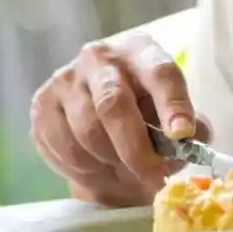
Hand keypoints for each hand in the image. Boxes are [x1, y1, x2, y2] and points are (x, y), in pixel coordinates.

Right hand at [30, 33, 210, 206]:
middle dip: (136, 150)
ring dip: (111, 164)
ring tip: (127, 175)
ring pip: (87, 132)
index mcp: (140, 52)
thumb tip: (188, 142)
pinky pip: (62, 148)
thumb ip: (191, 129)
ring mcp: (65, 79)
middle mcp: (99, 58)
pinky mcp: (41, 104)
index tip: (182, 135)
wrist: (100, 111)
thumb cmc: (146, 113)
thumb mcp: (175, 114)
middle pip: (113, 104)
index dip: (172, 104)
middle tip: (154, 179)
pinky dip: (84, 170)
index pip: (159, 72)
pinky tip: (99, 170)